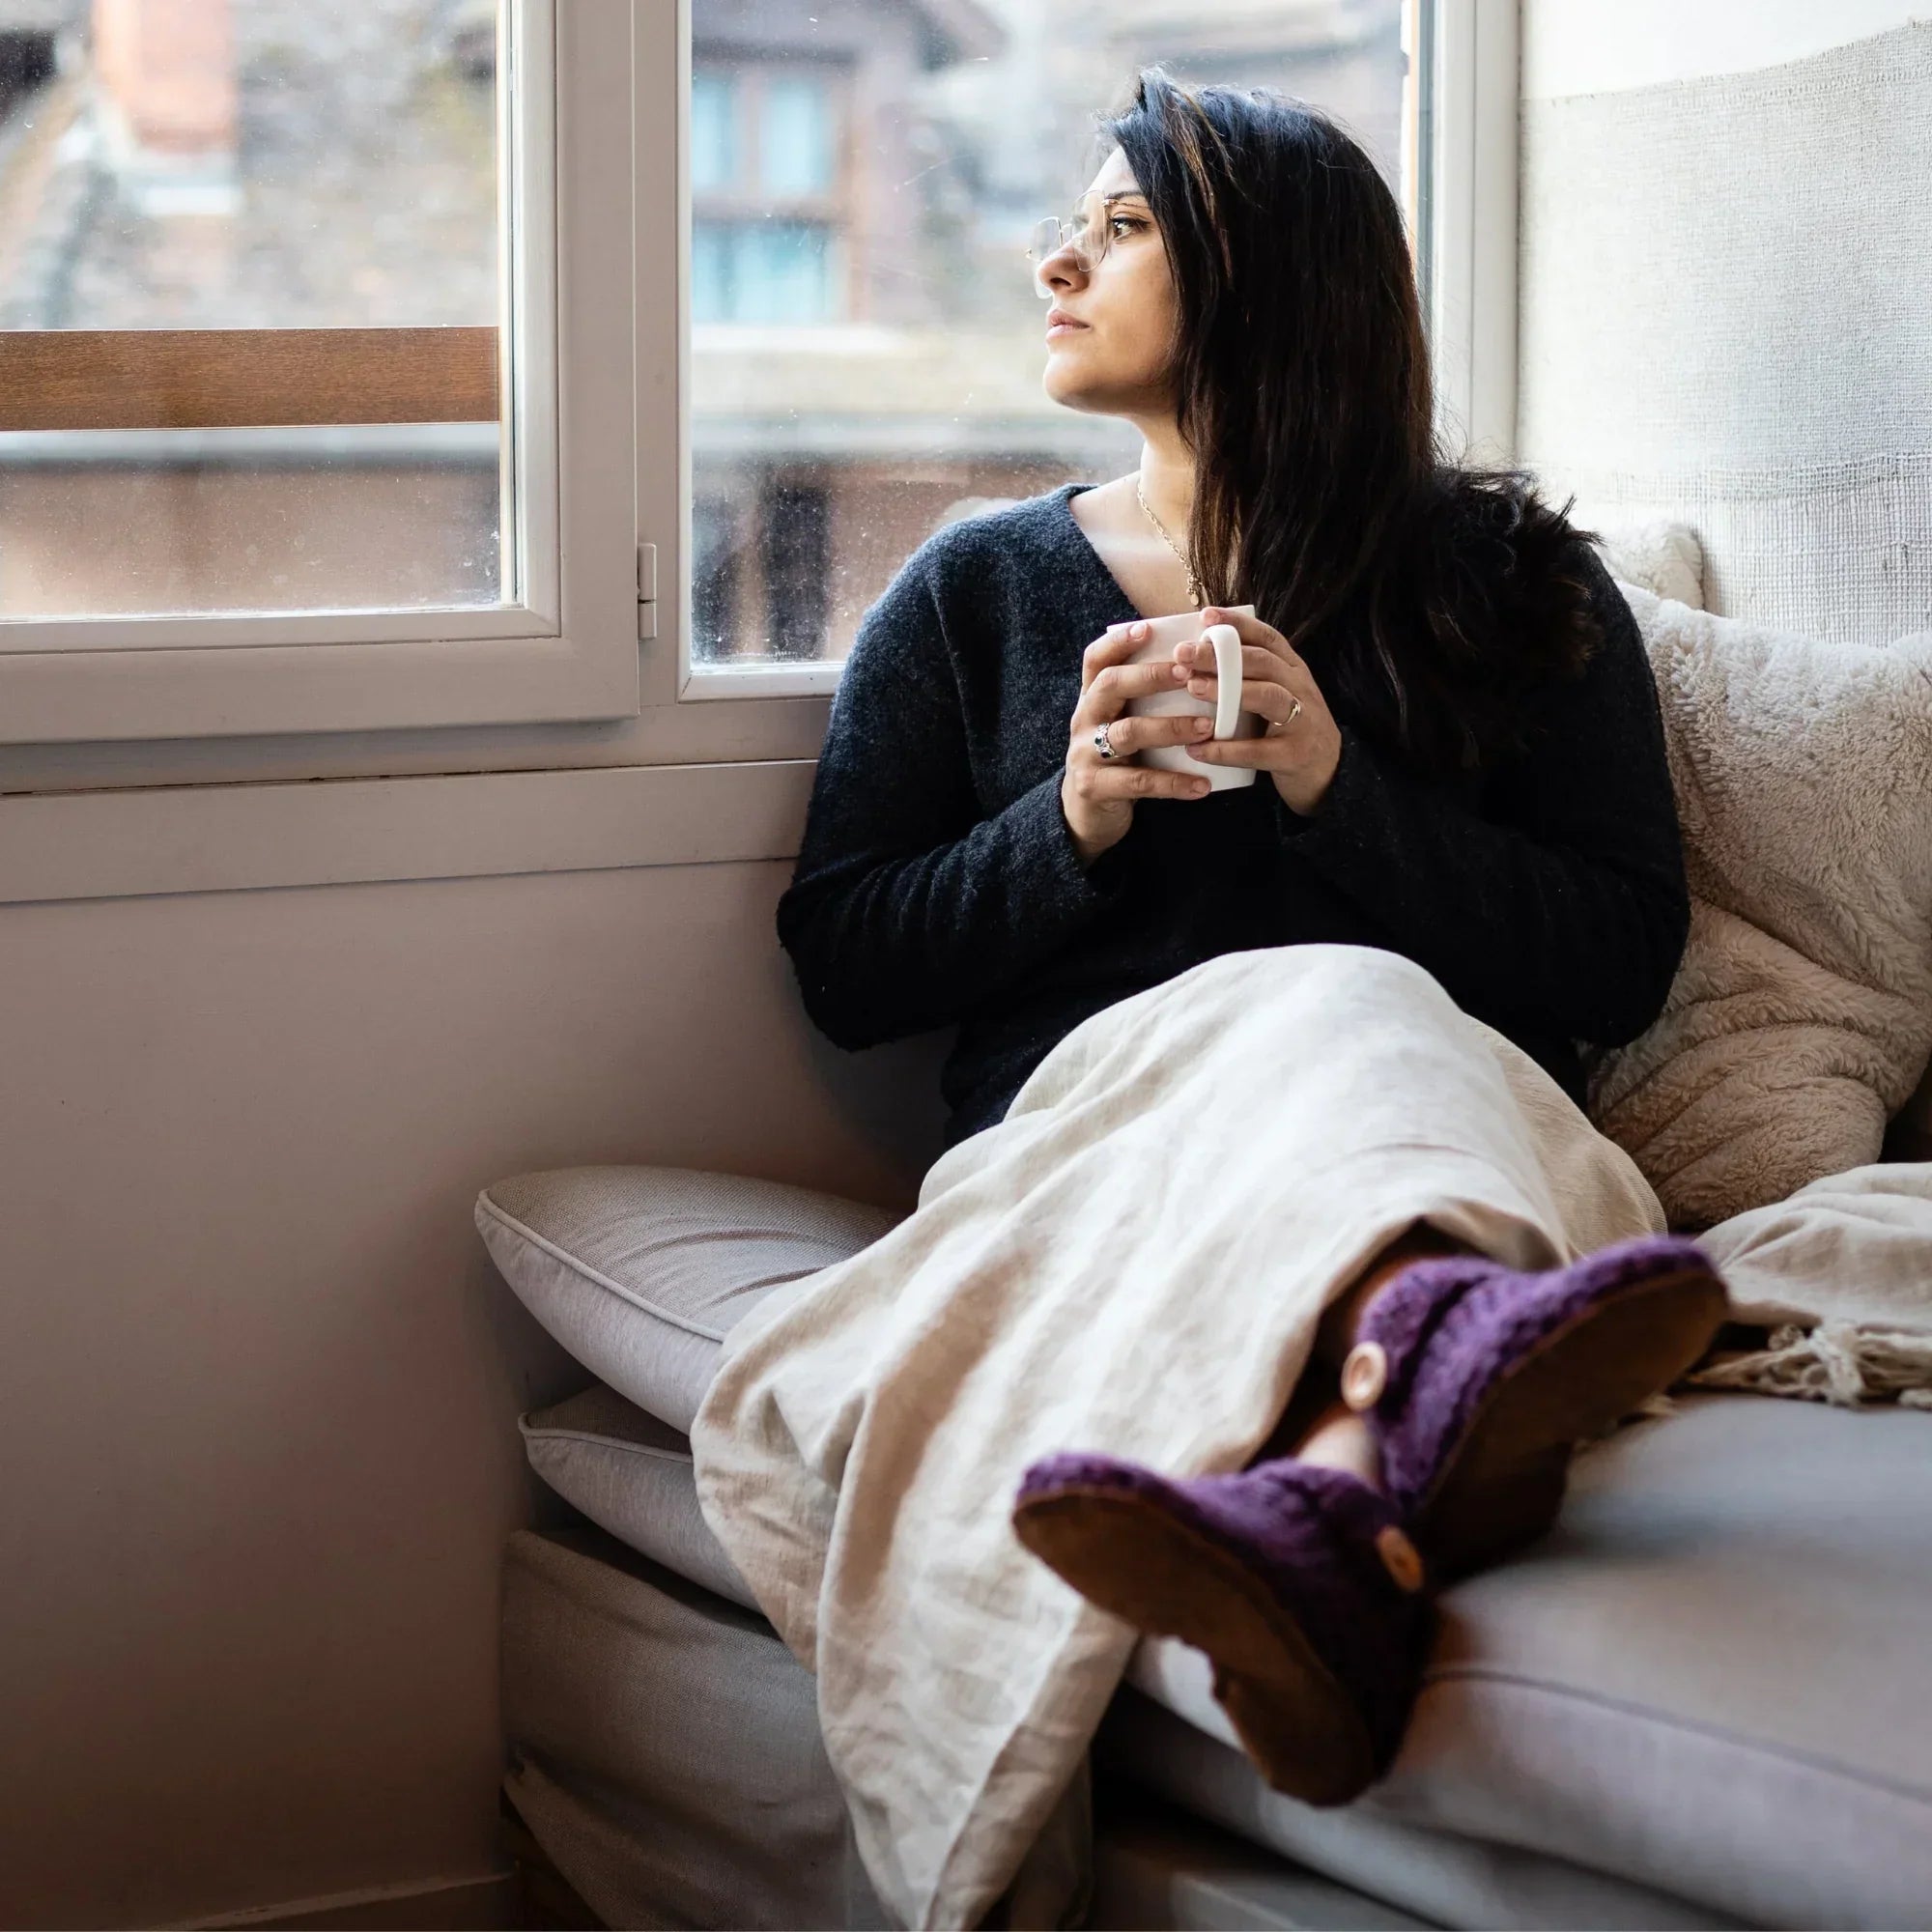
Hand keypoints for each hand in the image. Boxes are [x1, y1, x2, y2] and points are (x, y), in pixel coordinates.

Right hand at [1060, 619, 1216, 865]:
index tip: (1149, 629)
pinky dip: (1173, 783)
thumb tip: (1198, 664)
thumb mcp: (1123, 723)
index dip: (1119, 642)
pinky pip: (1138, 782)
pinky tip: (1202, 785)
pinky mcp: (1094, 788)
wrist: (1088, 815)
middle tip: (1190, 674)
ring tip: (1208, 728)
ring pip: (1127, 733)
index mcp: (1092, 699)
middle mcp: (1084, 720)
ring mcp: (1085, 754)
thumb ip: (1144, 699)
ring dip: (1170, 728)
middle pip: (1110, 686)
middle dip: (1151, 676)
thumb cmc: (1119, 759)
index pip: (1095, 660)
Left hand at [1175, 607, 1342, 815]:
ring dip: (1227, 689)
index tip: (1205, 616)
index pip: (1268, 638)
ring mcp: (1302, 721)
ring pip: (1267, 696)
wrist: (1330, 773)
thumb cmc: (1290, 731)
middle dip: (1221, 655)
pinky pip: (1257, 751)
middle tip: (1184, 653)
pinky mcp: (1294, 756)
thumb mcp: (1279, 696)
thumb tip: (1201, 659)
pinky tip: (1196, 749)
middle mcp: (1301, 689)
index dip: (1238, 624)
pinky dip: (1225, 750)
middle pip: (1263, 662)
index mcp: (1294, 671)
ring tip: (1192, 687)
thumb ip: (1252, 679)